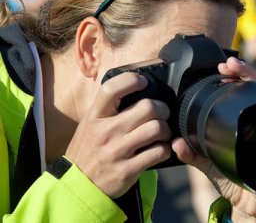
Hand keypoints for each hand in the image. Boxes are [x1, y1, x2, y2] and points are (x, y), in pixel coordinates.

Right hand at [65, 73, 171, 197]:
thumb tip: (135, 91)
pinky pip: (158, 152)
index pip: (112, 89)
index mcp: (95, 117)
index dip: (132, 80)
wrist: (77, 186)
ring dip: (166, 130)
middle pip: (147, 107)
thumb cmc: (88, 150)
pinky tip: (159, 150)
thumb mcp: (89, 125)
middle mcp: (106, 132)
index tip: (143, 83)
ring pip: (156, 128)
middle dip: (162, 109)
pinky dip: (164, 150)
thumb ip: (108, 109)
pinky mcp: (127, 170)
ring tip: (162, 133)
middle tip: (162, 114)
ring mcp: (117, 151)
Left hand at [172, 56, 255, 222]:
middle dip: (244, 72)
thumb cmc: (234, 181)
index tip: (221, 68)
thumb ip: (193, 153)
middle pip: (255, 88)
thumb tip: (173, 143)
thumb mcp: (210, 164)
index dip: (232, 78)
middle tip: (231, 63)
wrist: (251, 205)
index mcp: (241, 123)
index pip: (238, 94)